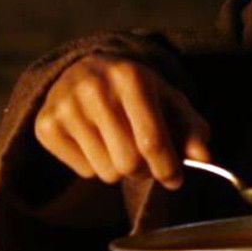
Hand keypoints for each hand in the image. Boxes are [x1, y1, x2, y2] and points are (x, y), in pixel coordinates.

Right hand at [35, 53, 210, 186]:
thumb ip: (192, 128)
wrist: (82, 71)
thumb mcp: (168, 100)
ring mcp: (64, 107)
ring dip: (119, 168)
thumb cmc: (134, 92)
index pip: (151, 141)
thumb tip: (205, 157)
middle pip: (129, 163)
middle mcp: (93, 88)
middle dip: (143, 170)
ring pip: (106, 173)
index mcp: (130, 77)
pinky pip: (83, 172)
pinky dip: (94, 165)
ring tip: (117, 144)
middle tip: (143, 158)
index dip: (168, 168)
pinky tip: (93, 141)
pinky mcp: (46, 126)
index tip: (175, 179)